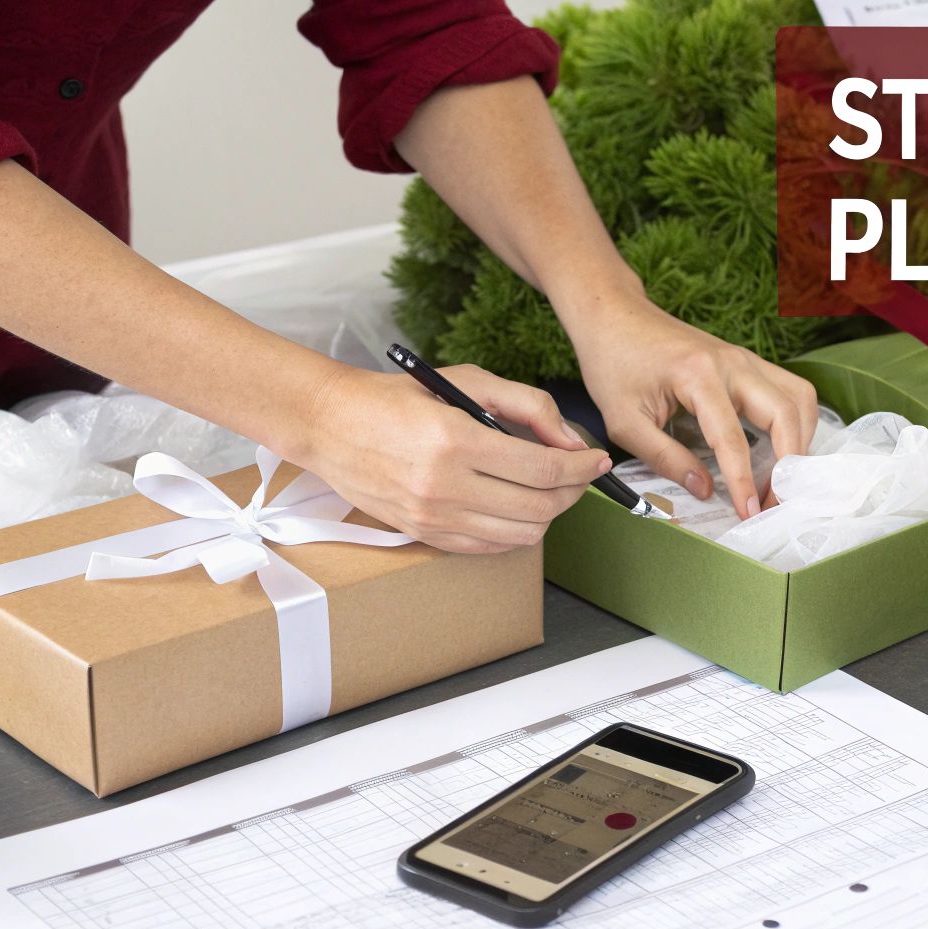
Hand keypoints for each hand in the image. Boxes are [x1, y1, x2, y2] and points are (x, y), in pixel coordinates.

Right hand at [294, 364, 613, 553]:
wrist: (330, 425)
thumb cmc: (397, 397)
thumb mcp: (467, 380)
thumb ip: (528, 406)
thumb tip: (571, 440)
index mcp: (456, 440)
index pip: (544, 468)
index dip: (583, 466)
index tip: (597, 459)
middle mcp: (444, 486)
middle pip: (540, 507)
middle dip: (573, 491)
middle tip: (580, 474)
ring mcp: (432, 517)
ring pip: (520, 535)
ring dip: (549, 515)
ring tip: (551, 490)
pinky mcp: (423, 535)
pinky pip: (489, 548)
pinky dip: (515, 531)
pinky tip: (518, 507)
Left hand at [566, 288, 819, 519]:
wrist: (613, 316)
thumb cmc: (613, 365)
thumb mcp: (624, 422)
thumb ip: (665, 458)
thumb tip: (704, 490)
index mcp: (698, 375)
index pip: (733, 438)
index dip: (743, 481)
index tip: (748, 514)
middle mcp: (732, 362)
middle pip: (786, 413)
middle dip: (789, 463)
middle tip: (775, 502)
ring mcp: (744, 358)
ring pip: (799, 397)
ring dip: (801, 440)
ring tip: (783, 478)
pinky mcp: (746, 361)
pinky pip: (788, 389)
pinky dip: (795, 421)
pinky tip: (782, 449)